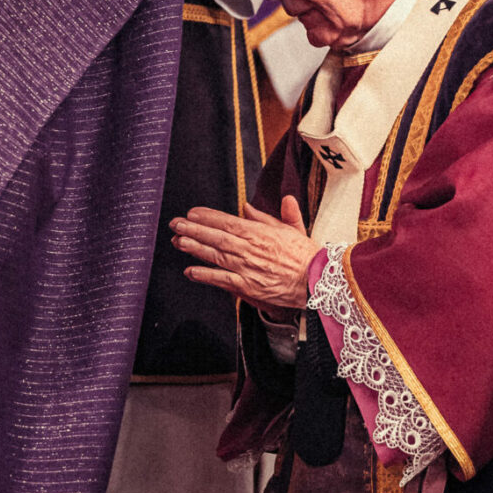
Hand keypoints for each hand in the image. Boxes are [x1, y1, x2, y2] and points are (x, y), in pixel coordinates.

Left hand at [170, 196, 316, 309]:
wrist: (316, 280)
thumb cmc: (305, 255)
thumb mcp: (290, 228)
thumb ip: (268, 216)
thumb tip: (248, 206)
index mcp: (259, 232)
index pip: (227, 222)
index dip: (207, 217)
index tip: (192, 213)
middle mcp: (250, 248)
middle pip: (216, 237)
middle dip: (193, 229)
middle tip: (175, 224)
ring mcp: (247, 267)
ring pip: (215, 255)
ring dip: (194, 247)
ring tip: (178, 241)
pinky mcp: (248, 286)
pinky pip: (221, 279)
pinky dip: (204, 275)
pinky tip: (190, 271)